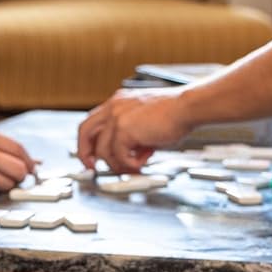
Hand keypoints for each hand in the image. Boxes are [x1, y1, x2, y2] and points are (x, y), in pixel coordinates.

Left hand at [77, 87, 191, 172]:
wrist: (186, 107)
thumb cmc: (174, 114)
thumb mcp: (145, 122)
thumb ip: (132, 136)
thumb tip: (128, 155)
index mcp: (118, 103)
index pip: (92, 123)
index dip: (89, 141)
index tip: (92, 156)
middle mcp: (114, 108)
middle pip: (84, 132)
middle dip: (85, 153)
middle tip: (92, 168)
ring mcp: (117, 118)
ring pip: (103, 151)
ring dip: (118, 163)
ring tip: (136, 165)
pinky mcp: (124, 130)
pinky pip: (119, 156)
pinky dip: (131, 163)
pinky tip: (145, 159)